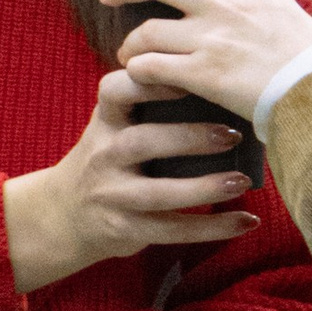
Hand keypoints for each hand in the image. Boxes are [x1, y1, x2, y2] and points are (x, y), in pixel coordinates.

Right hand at [2, 72, 253, 293]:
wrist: (65, 212)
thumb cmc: (109, 157)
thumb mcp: (116, 126)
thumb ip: (151, 109)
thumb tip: (223, 91)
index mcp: (105, 120)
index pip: (116, 91)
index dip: (149, 84)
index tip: (187, 80)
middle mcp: (103, 155)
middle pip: (142, 142)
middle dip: (189, 138)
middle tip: (232, 134)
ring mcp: (112, 194)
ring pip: (158, 192)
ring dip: (203, 187)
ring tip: (241, 180)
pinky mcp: (124, 229)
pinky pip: (172, 230)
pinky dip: (212, 227)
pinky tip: (246, 220)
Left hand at [100, 0, 311, 125]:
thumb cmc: (309, 57)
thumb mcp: (284, 7)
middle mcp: (224, 2)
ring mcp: (210, 38)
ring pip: (146, 31)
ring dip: (130, 43)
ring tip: (128, 51)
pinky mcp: (202, 74)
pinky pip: (151, 66)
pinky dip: (139, 70)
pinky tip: (139, 75)